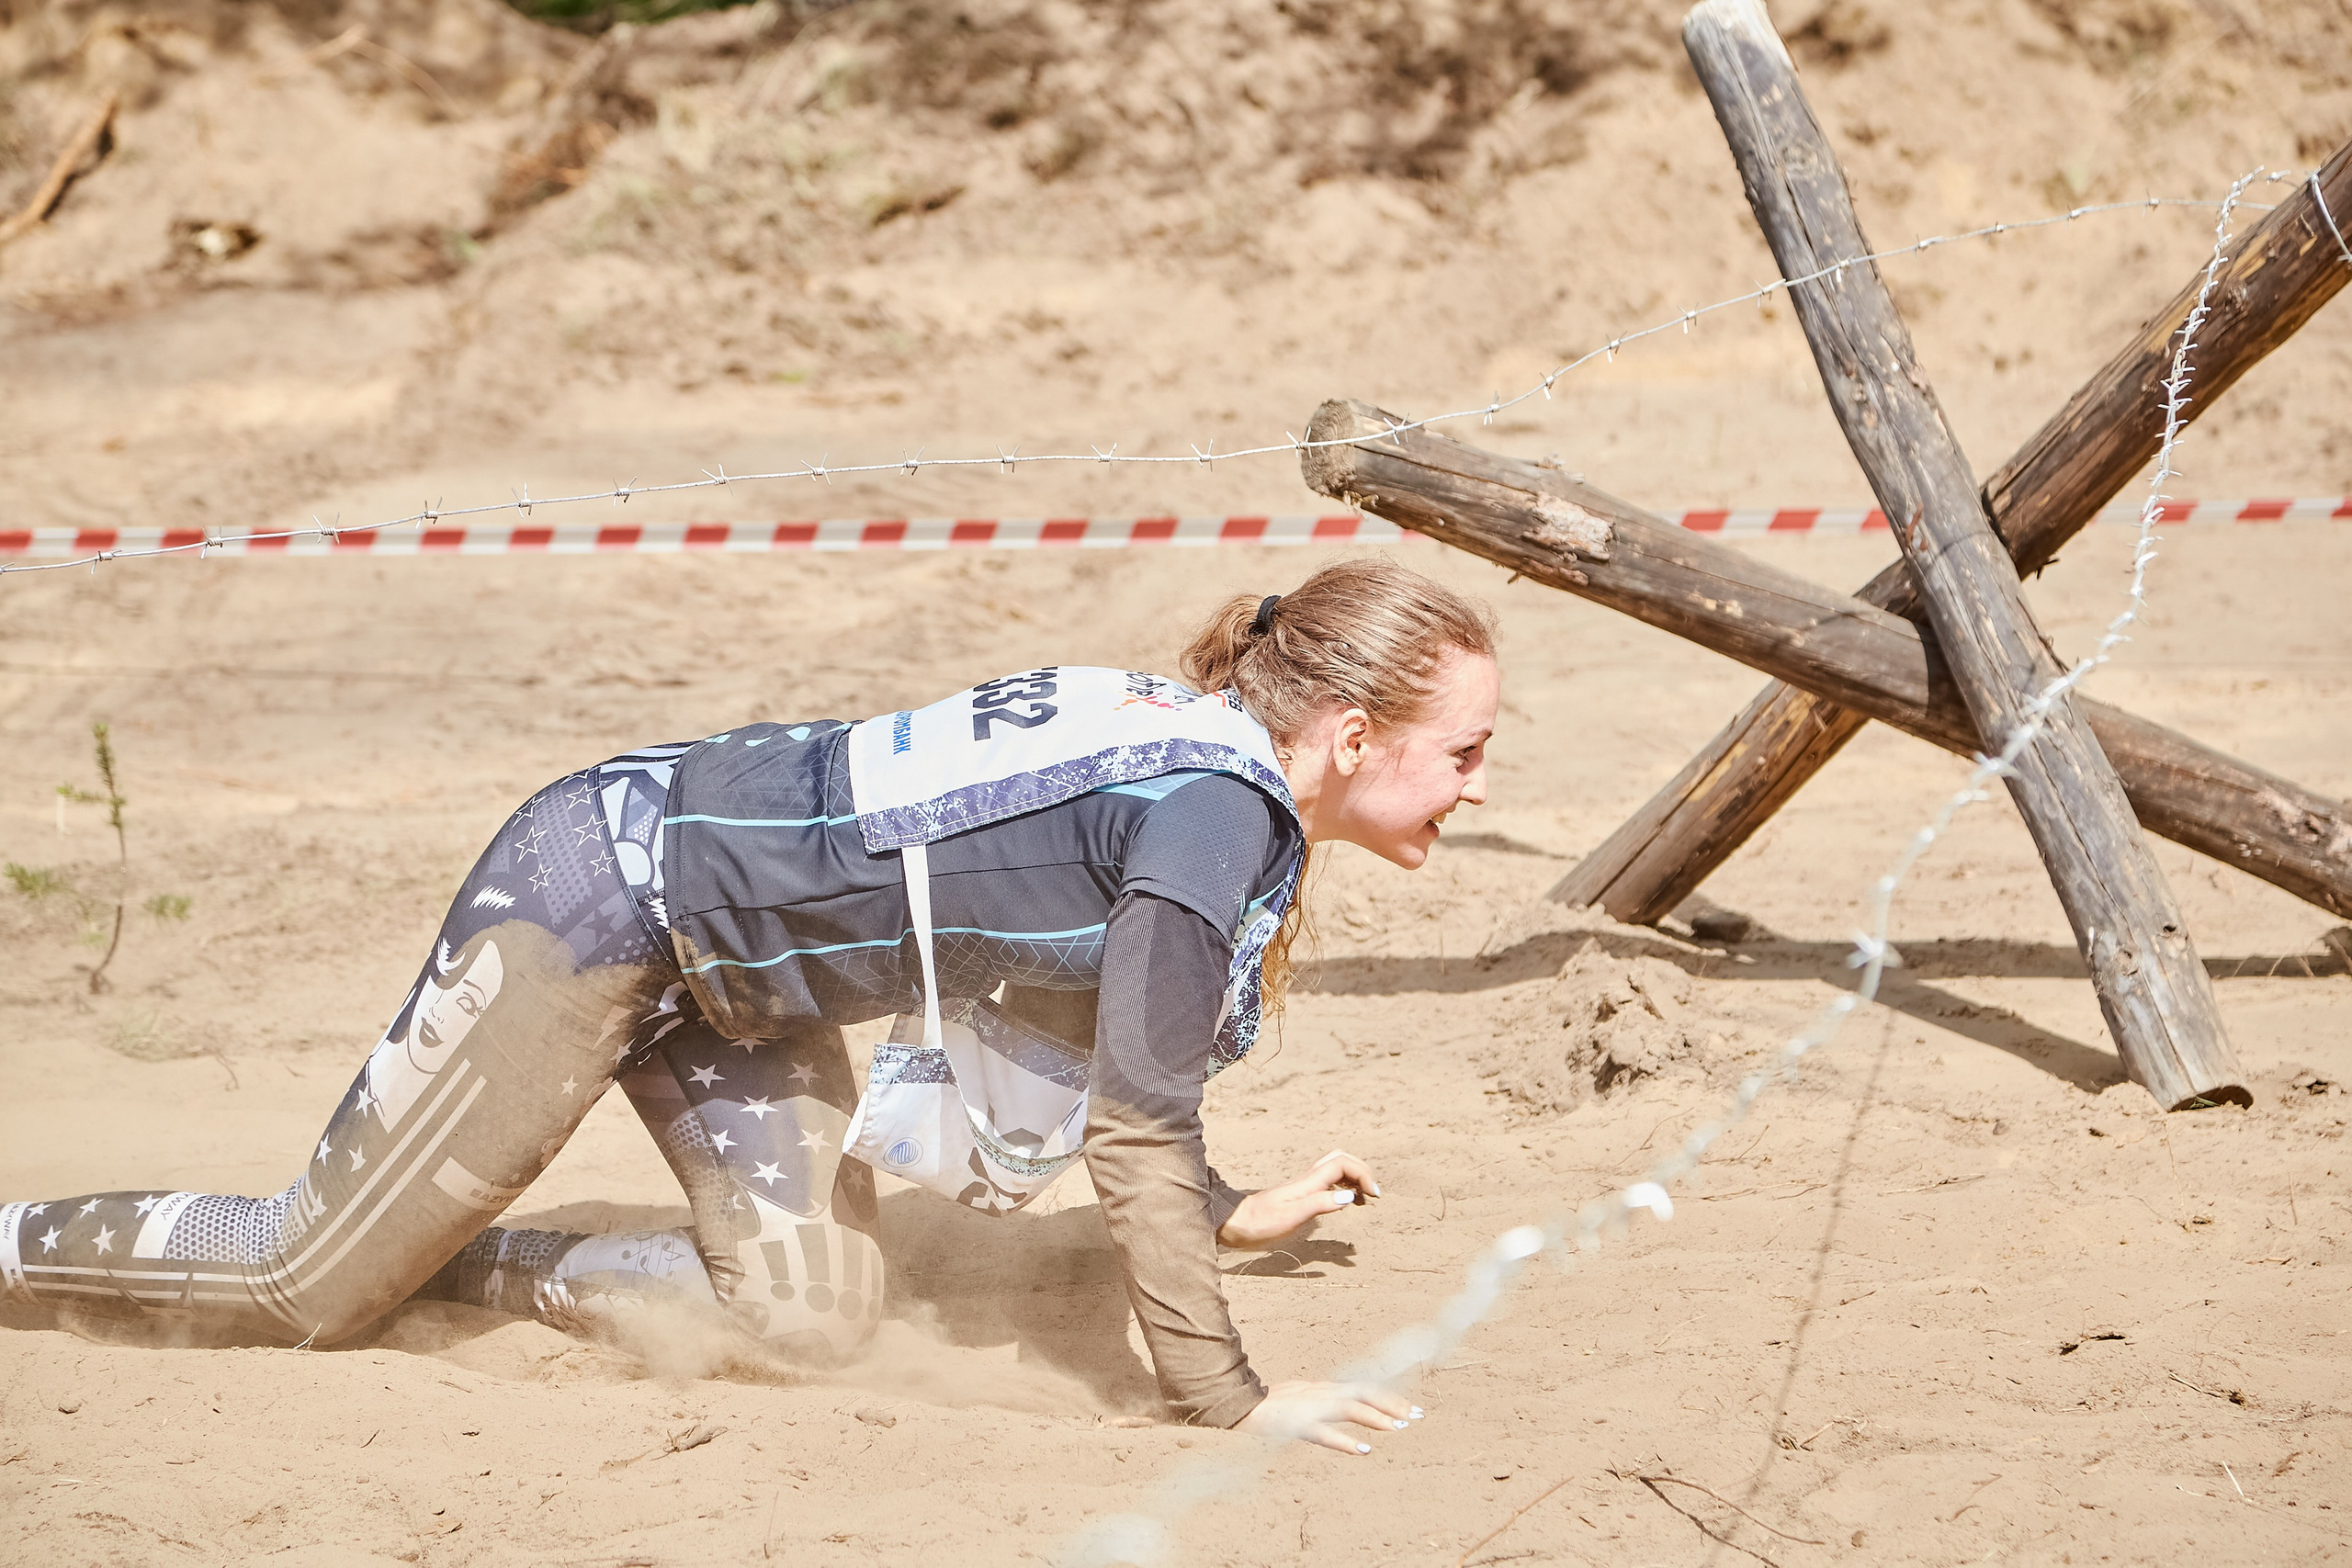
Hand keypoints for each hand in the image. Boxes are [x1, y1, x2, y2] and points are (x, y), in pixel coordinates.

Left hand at [1217, 1148, 1380, 1247]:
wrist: (1234, 1223)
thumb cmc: (1260, 1223)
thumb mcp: (1290, 1217)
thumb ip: (1319, 1204)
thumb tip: (1349, 1197)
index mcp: (1308, 1183)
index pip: (1342, 1164)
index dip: (1363, 1174)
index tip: (1373, 1196)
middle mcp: (1307, 1180)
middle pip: (1340, 1159)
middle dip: (1361, 1171)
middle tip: (1372, 1194)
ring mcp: (1303, 1187)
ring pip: (1334, 1169)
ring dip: (1353, 1178)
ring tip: (1363, 1199)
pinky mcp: (1299, 1196)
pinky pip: (1327, 1182)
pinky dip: (1343, 1187)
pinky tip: (1343, 1203)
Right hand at [1235, 1380, 1420, 1454]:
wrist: (1241, 1407)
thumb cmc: (1273, 1406)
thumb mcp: (1306, 1399)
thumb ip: (1327, 1401)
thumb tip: (1350, 1405)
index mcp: (1325, 1389)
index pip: (1364, 1388)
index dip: (1389, 1397)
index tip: (1412, 1407)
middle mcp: (1323, 1393)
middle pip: (1364, 1393)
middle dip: (1392, 1403)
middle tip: (1418, 1415)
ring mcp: (1311, 1408)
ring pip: (1350, 1408)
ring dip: (1377, 1417)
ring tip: (1400, 1427)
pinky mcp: (1298, 1424)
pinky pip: (1325, 1434)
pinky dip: (1346, 1441)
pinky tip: (1364, 1450)